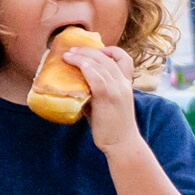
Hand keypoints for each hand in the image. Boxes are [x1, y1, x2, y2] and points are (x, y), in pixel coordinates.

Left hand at [63, 33, 139, 148]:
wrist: (122, 144)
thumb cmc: (111, 127)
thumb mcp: (105, 104)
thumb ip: (94, 92)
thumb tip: (73, 85)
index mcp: (127, 83)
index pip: (124, 58)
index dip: (109, 51)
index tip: (94, 51)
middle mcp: (124, 83)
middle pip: (107, 58)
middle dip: (87, 51)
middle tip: (71, 50)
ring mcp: (117, 89)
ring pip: (99, 64)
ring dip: (81, 56)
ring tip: (67, 56)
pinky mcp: (107, 97)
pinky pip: (95, 76)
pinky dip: (84, 67)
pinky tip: (73, 65)